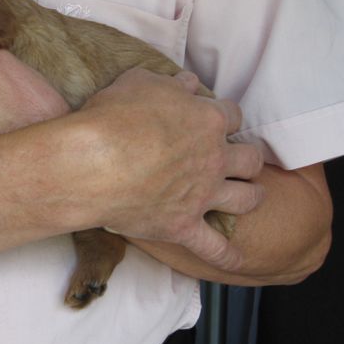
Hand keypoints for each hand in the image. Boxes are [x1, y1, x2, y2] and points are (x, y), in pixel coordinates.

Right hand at [72, 68, 264, 270]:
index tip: (214, 120)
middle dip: (247, 157)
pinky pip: (214, 248)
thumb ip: (170, 82)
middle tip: (237, 159)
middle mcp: (214, 158)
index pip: (232, 114)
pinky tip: (236, 261)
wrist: (92, 161)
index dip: (224, 116)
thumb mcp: (140, 81)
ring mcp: (203, 195)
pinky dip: (227, 256)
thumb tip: (188, 82)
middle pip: (250, 158)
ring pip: (246, 198)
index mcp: (207, 120)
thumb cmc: (112, 116)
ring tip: (248, 195)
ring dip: (251, 196)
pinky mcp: (184, 226)